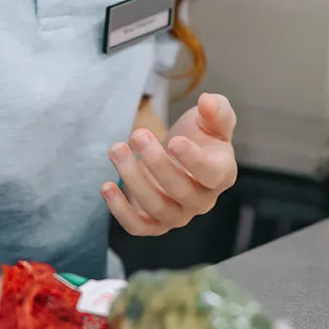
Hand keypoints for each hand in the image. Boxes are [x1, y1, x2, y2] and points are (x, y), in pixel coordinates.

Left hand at [104, 93, 237, 236]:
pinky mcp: (155, 223)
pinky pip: (138, 226)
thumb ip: (216, 109)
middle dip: (156, 163)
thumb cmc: (201, 137)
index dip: (193, 161)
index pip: (211, 174)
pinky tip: (107, 186)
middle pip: (181, 191)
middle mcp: (203, 200)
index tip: (174, 141)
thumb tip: (207, 101)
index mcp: (222, 174)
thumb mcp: (213, 119)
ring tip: (117, 149)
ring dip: (133, 179)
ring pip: (157, 207)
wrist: (181, 154)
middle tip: (137, 135)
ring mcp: (179, 215)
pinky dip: (120, 211)